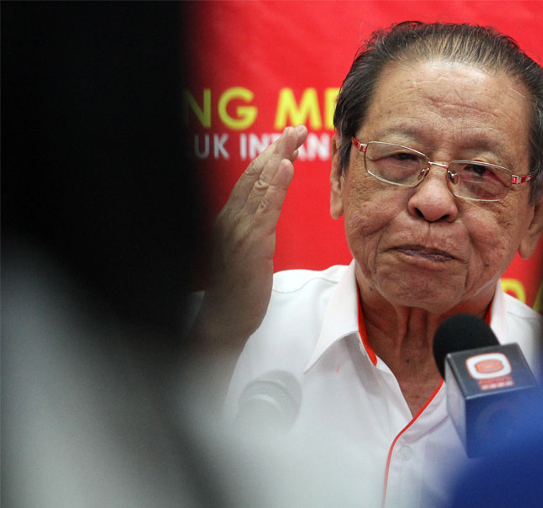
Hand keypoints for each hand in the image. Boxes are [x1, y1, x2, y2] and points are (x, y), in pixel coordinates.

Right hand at [191, 125, 307, 355]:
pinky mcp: (249, 243)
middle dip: (276, 148)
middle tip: (296, 128)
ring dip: (279, 156)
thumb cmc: (238, 291)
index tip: (287, 138)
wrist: (224, 322)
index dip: (269, 156)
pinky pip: (265, 208)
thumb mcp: (248, 254)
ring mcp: (238, 229)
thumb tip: (267, 213)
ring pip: (259, 184)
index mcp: (229, 219)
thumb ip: (254, 230)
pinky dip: (276, 184)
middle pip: (255, 174)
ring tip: (294, 136)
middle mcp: (230, 218)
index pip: (250, 180)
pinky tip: (287, 165)